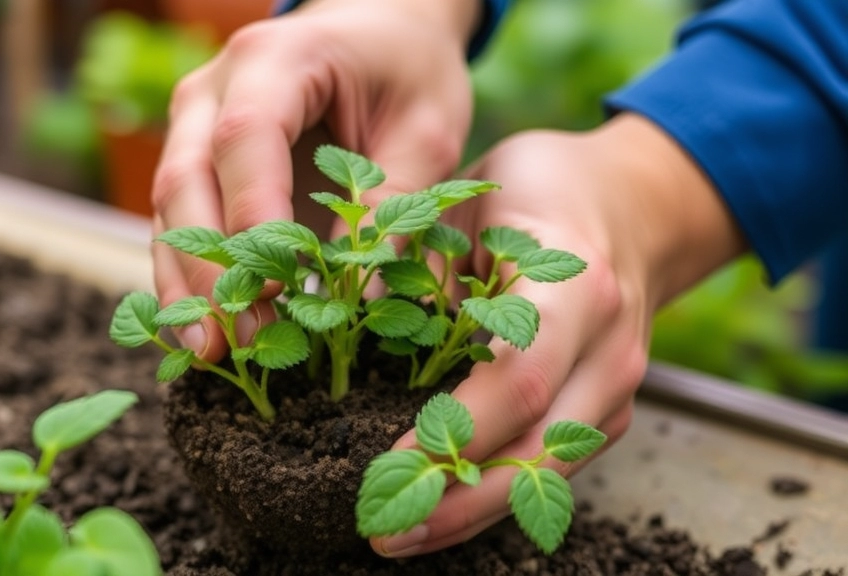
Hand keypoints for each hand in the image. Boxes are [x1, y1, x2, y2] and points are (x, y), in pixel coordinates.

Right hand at [151, 0, 480, 360]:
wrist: (379, 30)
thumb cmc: (408, 72)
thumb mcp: (428, 131)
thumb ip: (397, 203)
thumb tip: (360, 299)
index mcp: (277, 60)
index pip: (247, 138)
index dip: (253, 218)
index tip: (273, 293)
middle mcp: (215, 87)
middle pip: (186, 177)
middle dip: (206, 267)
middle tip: (230, 342)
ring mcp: (194, 120)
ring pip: (168, 205)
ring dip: (185, 281)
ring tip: (208, 352)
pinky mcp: (196, 155)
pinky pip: (178, 217)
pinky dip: (188, 272)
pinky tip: (202, 324)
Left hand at [371, 113, 746, 555]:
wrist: (636, 206)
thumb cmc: (544, 192)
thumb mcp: (475, 197)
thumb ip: (424, 258)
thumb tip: (359, 323)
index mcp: (574, 285)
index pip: (517, 379)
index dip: (454, 431)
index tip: (387, 464)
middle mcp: (608, 348)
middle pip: (540, 450)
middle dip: (460, 502)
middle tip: (385, 533)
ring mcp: (618, 386)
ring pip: (550, 472)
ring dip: (476, 513)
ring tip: (404, 536)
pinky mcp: (610, 409)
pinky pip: (556, 464)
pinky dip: (502, 494)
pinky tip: (448, 509)